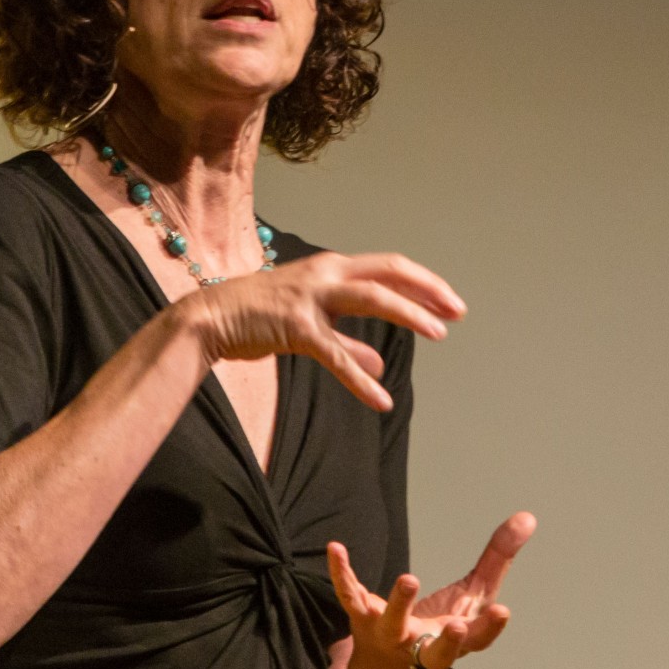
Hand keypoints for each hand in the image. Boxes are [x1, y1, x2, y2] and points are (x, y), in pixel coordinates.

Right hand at [181, 252, 463, 410]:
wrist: (210, 318)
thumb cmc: (259, 316)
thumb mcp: (311, 325)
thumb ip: (348, 342)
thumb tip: (380, 367)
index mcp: (331, 269)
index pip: (388, 268)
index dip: (422, 283)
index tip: (450, 302)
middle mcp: (325, 274)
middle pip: (389, 272)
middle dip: (428, 290)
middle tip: (458, 311)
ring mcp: (310, 297)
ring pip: (372, 298)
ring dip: (409, 314)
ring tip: (438, 333)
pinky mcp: (295, 327)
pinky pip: (337, 355)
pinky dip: (361, 379)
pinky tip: (382, 400)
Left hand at [326, 512, 536, 668]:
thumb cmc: (440, 629)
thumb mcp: (472, 597)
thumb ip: (498, 558)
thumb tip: (528, 517)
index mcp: (457, 642)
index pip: (478, 640)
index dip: (489, 628)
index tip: (502, 612)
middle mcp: (424, 646)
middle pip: (438, 649)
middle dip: (448, 640)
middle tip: (455, 626)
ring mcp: (391, 634)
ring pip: (393, 624)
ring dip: (400, 605)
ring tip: (409, 580)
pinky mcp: (362, 618)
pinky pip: (349, 596)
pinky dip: (341, 573)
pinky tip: (336, 548)